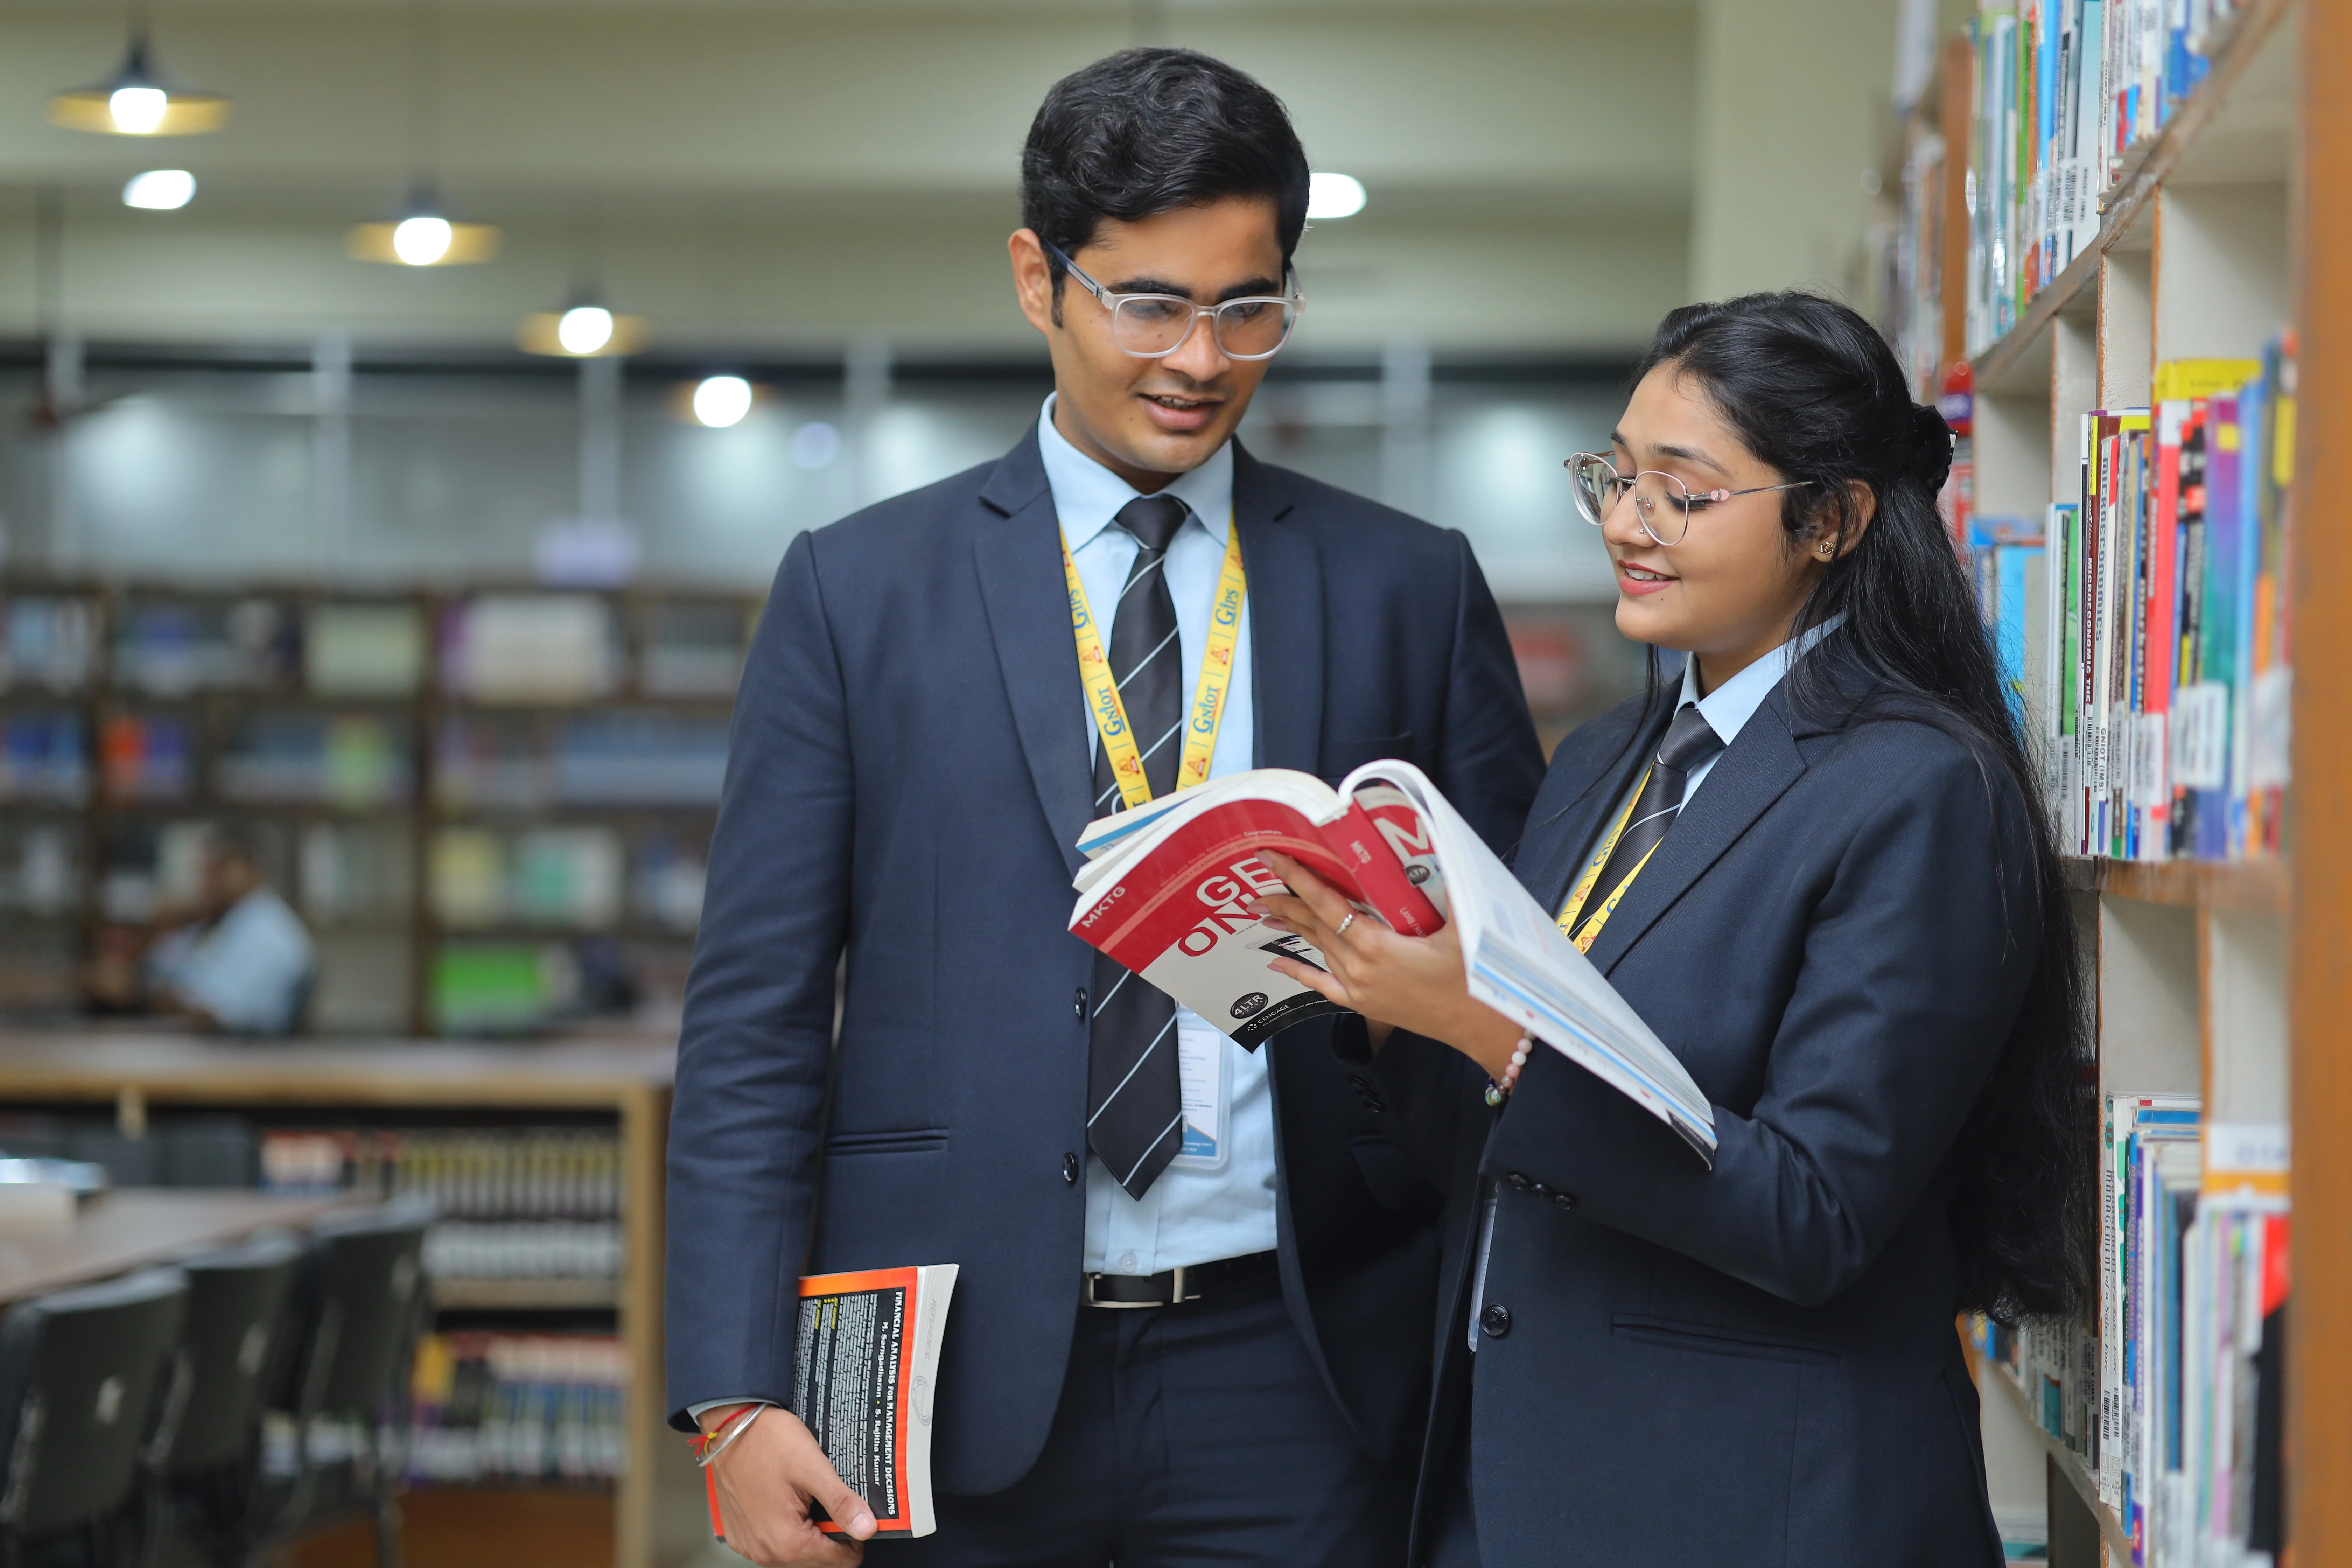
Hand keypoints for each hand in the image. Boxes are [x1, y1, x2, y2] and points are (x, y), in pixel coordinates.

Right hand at [702, 1406, 875, 1565]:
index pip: (840, 1561)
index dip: (856, 1539)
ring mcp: (750, 1545)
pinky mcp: (740, 1535)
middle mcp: (765, 1551)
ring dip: (809, 1534)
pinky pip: (772, 1545)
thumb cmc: (767, 1441)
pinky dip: (785, 1530)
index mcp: (787, 1541)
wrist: (731, 1427)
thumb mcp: (813, 1468)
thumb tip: (867, 1528)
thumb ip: (841, 1502)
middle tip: (830, 1501)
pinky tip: (788, 1504)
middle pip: (817, 1560)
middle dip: (831, 1535)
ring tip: (809, 1500)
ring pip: (795, 1554)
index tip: (855, 1515)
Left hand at [1252, 850, 1524, 1079]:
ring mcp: (1360, 988)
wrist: (1483, 1027)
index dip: (1298, 879)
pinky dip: (1299, 972)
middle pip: (1314, 925)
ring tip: (1266, 909)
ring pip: (1318, 949)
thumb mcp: (1462, 926)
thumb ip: (1446, 885)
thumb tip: (1434, 847)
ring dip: (1292, 927)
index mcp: (1378, 946)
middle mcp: (1360, 967)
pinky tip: (1277, 962)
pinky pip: (1323, 985)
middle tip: (1258, 882)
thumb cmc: (1474, 978)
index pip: (1327, 904)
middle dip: (1285, 901)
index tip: (1272, 859)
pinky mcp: (1365, 1004)